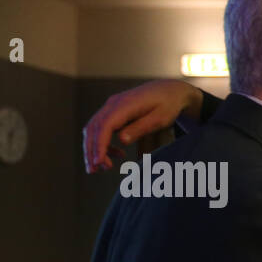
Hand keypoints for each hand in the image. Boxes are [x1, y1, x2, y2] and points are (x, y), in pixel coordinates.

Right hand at [83, 79, 203, 173]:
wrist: (169, 90)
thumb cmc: (168, 105)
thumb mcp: (160, 118)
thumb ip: (141, 128)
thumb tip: (121, 140)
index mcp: (125, 104)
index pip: (105, 125)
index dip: (99, 145)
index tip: (98, 161)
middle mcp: (113, 104)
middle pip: (94, 128)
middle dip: (91, 150)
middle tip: (94, 170)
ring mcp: (111, 106)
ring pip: (94, 128)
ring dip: (94, 148)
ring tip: (101, 167)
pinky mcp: (113, 111)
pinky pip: (101, 127)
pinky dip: (103, 142)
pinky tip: (117, 154)